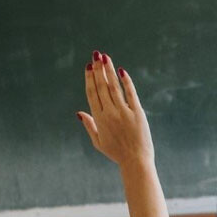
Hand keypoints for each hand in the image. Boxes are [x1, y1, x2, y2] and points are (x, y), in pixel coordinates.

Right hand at [78, 52, 153, 167]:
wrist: (135, 161)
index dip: (89, 78)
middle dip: (98, 69)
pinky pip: (131, 94)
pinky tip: (121, 71)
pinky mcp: (137, 113)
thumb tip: (79, 112)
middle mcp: (109, 114)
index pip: (92, 94)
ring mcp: (124, 113)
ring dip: (109, 71)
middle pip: (101, 87)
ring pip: (114, 87)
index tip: (88, 66)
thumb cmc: (117, 153)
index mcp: (99, 119)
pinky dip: (126, 81)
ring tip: (105, 57)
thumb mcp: (98, 142)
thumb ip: (89, 125)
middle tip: (96, 55)